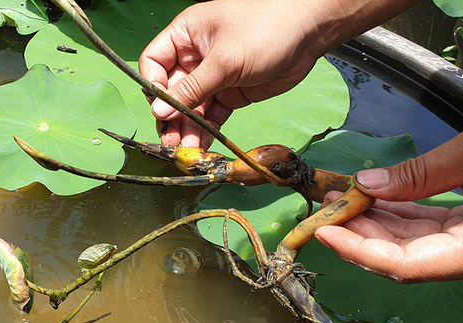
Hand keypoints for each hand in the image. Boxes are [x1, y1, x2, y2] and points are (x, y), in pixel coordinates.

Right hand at [139, 0, 419, 147]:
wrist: (309, 32)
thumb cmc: (264, 29)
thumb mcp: (223, 60)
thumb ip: (192, 89)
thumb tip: (160, 112)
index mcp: (185, 36)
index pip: (154, 63)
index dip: (154, 88)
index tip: (161, 111)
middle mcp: (195, 58)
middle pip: (172, 92)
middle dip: (171, 118)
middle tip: (173, 144)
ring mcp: (213, 77)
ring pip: (191, 108)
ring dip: (188, 130)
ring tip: (188, 153)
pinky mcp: (231, 94)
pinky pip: (211, 116)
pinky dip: (206, 131)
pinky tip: (202, 148)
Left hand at [314, 115, 462, 285]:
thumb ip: (419, 174)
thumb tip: (366, 184)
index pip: (403, 265)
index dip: (357, 251)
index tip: (322, 232)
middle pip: (404, 258)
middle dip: (360, 232)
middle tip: (328, 204)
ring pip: (417, 247)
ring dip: (378, 224)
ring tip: (344, 197)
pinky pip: (435, 234)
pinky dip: (404, 218)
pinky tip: (378, 198)